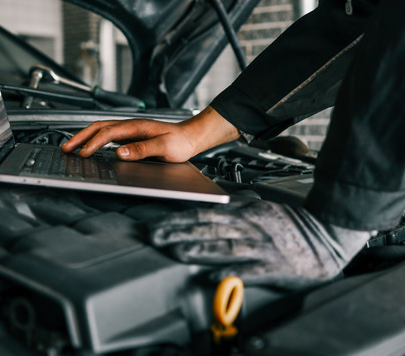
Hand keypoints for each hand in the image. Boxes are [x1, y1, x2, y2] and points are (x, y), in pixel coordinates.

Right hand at [61, 106, 239, 161]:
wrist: (191, 137)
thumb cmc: (180, 142)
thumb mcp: (164, 148)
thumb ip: (142, 149)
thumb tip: (120, 152)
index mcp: (136, 126)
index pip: (107, 133)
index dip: (93, 143)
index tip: (83, 154)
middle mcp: (130, 125)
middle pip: (98, 127)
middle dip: (80, 137)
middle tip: (66, 148)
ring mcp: (129, 130)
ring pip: (100, 130)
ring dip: (84, 137)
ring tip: (71, 147)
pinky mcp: (130, 136)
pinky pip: (107, 136)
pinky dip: (93, 140)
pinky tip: (89, 147)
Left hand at [147, 200, 370, 288]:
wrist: (329, 235)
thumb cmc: (293, 225)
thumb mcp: (261, 208)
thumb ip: (237, 207)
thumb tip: (212, 207)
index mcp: (244, 213)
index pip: (203, 214)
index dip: (177, 219)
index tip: (155, 224)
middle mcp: (249, 227)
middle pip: (207, 228)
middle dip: (177, 232)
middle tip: (154, 236)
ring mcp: (261, 246)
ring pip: (225, 246)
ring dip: (199, 249)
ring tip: (177, 252)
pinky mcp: (274, 266)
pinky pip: (250, 270)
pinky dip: (231, 273)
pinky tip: (213, 277)